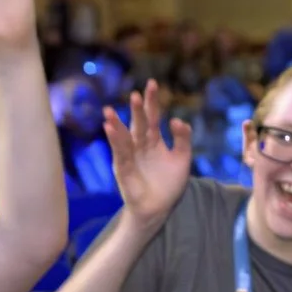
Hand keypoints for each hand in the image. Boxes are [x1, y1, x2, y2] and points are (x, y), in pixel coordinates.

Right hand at [108, 81, 195, 227]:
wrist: (159, 208)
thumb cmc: (169, 184)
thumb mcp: (182, 159)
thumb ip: (183, 139)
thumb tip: (177, 120)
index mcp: (154, 140)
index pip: (152, 116)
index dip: (152, 101)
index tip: (152, 83)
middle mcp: (140, 144)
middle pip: (138, 122)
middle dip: (137, 109)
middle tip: (136, 94)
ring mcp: (130, 155)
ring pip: (123, 135)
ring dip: (116, 123)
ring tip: (109, 111)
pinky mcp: (123, 167)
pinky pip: (119, 151)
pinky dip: (114, 139)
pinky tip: (109, 128)